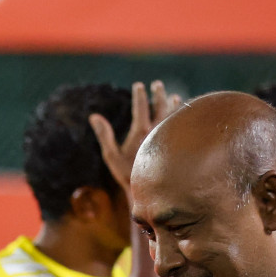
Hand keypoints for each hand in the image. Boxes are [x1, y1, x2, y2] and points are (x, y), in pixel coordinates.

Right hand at [89, 80, 183, 196]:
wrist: (151, 192)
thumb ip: (104, 135)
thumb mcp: (112, 156)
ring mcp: (170, 137)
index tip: (139, 86)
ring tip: (173, 96)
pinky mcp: (178, 143)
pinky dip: (181, 115)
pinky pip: (181, 124)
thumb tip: (93, 116)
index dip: (139, 95)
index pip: (141, 107)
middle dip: (158, 94)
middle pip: (160, 106)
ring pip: (174, 113)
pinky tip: (181, 113)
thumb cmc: (128, 175)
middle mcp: (158, 131)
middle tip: (157, 84)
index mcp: (142, 132)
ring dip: (172, 103)